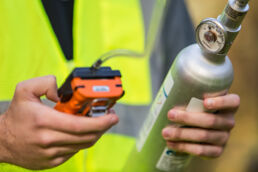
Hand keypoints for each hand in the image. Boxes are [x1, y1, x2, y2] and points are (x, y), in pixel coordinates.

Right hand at [0, 76, 118, 169]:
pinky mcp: (52, 162)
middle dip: (104, 127)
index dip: (101, 122)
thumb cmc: (16, 116)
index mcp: (44, 121)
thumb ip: (47, 83)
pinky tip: (82, 132)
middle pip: (87, 136)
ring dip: (95, 133)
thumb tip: (65, 94)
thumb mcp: (25, 90)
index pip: (80, 125)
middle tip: (111, 118)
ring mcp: (51, 154)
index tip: (112, 116)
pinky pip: (75, 151)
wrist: (1, 141)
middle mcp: (48, 140)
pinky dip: (82, 141)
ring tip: (98, 122)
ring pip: (83, 145)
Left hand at [162, 94, 239, 157]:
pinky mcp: (217, 151)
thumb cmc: (194, 106)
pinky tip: (171, 144)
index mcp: (228, 106)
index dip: (221, 102)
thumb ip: (191, 92)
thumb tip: (169, 87)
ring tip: (165, 132)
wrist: (196, 128)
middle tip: (170, 114)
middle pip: (211, 120)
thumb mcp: (197, 97)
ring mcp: (224, 138)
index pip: (233, 102)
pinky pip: (201, 150)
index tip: (205, 101)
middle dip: (188, 118)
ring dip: (182, 134)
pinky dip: (184, 147)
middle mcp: (229, 122)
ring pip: (203, 136)